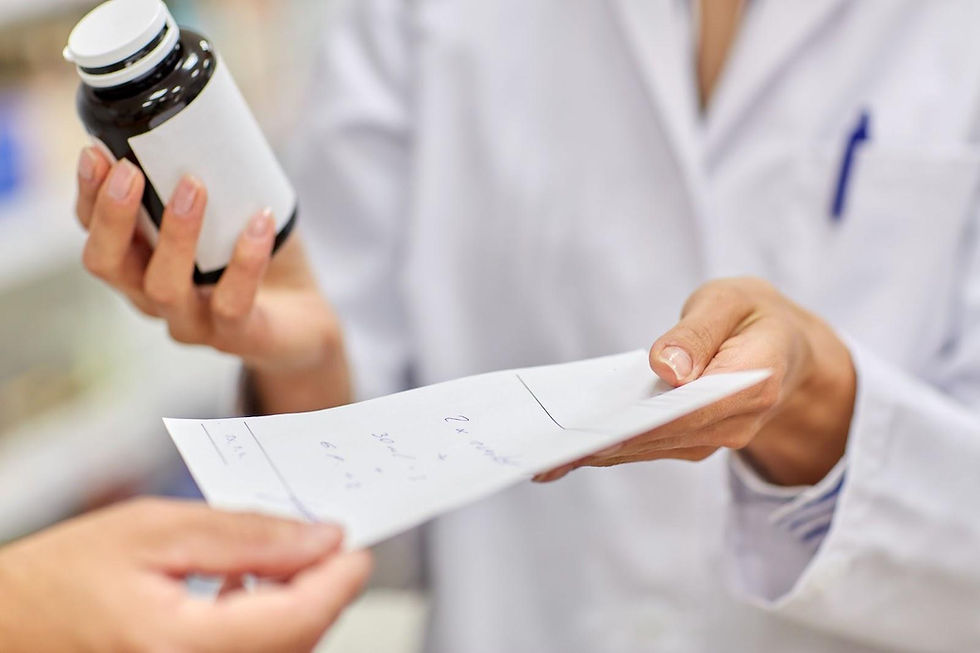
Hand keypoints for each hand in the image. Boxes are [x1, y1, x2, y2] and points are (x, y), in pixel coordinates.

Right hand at [0, 499, 370, 652]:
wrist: (2, 626)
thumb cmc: (56, 578)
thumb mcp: (155, 529)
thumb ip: (247, 533)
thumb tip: (322, 537)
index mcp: (179, 646)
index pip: (300, 618)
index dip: (341, 577)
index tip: (357, 542)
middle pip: (300, 640)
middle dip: (322, 587)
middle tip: (324, 537)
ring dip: (297, 605)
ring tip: (282, 556)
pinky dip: (268, 626)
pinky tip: (248, 589)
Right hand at [75, 147, 349, 412]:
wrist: (303, 321)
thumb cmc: (256, 259)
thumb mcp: (225, 214)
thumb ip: (206, 176)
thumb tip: (204, 113)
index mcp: (140, 265)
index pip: (95, 234)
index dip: (88, 196)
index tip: (95, 151)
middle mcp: (153, 298)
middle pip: (108, 266)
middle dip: (113, 216)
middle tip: (129, 170)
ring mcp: (192, 322)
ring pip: (163, 288)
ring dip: (175, 234)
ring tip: (194, 185)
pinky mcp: (237, 337)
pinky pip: (233, 303)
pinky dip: (246, 261)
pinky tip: (260, 222)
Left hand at [535, 278, 855, 486]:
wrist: (784, 345)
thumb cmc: (752, 315)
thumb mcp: (732, 300)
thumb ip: (699, 331)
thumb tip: (666, 368)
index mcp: (752, 381)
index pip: (691, 410)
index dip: (642, 423)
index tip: (597, 430)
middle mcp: (736, 422)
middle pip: (663, 437)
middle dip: (607, 443)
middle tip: (551, 451)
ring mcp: (714, 437)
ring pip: (651, 447)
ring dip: (601, 452)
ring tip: (547, 457)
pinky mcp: (693, 439)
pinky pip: (649, 445)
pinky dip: (610, 446)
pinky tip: (568, 451)